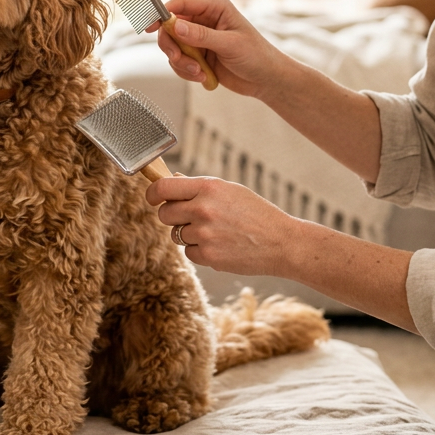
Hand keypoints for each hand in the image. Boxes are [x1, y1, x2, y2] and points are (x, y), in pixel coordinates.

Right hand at [145, 0, 287, 99]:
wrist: (266, 80)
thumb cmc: (257, 56)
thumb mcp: (230, 44)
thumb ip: (201, 36)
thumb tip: (176, 27)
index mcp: (214, 8)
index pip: (181, 4)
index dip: (163, 13)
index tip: (150, 26)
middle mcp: (204, 21)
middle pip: (170, 27)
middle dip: (171, 45)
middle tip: (178, 58)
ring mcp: (199, 39)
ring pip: (173, 47)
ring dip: (181, 62)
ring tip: (199, 72)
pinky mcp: (198, 56)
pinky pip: (179, 62)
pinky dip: (186, 71)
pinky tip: (203, 76)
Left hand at [145, 174, 296, 276]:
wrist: (282, 242)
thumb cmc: (257, 214)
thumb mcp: (230, 191)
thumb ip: (199, 187)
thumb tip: (173, 179)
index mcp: (208, 187)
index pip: (163, 188)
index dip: (153, 193)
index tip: (153, 198)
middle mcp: (203, 209)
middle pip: (164, 213)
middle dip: (172, 216)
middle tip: (191, 218)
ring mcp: (205, 234)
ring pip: (176, 235)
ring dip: (189, 235)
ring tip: (216, 232)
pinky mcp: (209, 256)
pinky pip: (189, 253)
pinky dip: (200, 251)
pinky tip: (221, 246)